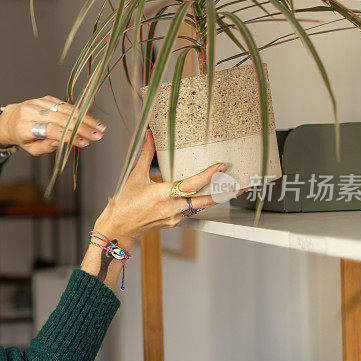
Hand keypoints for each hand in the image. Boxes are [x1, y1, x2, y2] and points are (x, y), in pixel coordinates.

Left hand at [0, 96, 105, 155]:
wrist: (11, 119)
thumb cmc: (23, 137)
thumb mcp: (31, 149)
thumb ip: (46, 147)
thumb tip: (64, 142)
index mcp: (24, 126)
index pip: (50, 129)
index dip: (69, 135)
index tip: (85, 142)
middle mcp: (31, 111)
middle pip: (60, 118)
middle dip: (82, 127)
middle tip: (98, 135)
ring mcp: (39, 102)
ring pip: (65, 109)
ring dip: (85, 118)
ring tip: (100, 128)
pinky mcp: (46, 98)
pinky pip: (65, 104)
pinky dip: (80, 112)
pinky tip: (92, 120)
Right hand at [93, 128, 247, 247]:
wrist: (118, 227)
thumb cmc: (123, 204)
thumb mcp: (134, 176)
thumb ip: (145, 154)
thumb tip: (149, 133)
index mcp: (161, 194)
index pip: (192, 184)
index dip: (209, 175)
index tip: (221, 166)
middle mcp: (171, 208)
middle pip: (205, 200)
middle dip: (225, 192)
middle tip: (242, 185)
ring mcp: (174, 217)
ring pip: (201, 205)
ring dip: (216, 197)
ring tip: (232, 189)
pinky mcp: (174, 222)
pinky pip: (192, 210)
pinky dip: (201, 201)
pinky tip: (209, 195)